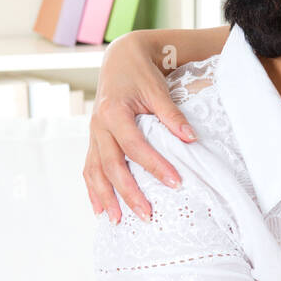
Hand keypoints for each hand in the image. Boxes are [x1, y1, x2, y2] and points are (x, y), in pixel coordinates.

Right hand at [83, 33, 196, 222]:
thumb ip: (172, 115)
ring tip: (117, 221)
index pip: (135, 146)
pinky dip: (93, 189)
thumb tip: (191, 139)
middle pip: (111, 165)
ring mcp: (93, 134)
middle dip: (128, 192)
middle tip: (147, 215)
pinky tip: (100, 209)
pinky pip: (89, 167)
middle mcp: (99, 126)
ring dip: (105, 197)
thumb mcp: (157, 90)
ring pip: (95, 171)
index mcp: (114, 112)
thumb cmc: (141, 74)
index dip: (154, 165)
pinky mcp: (93, 139)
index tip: (175, 183)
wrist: (120, 59)